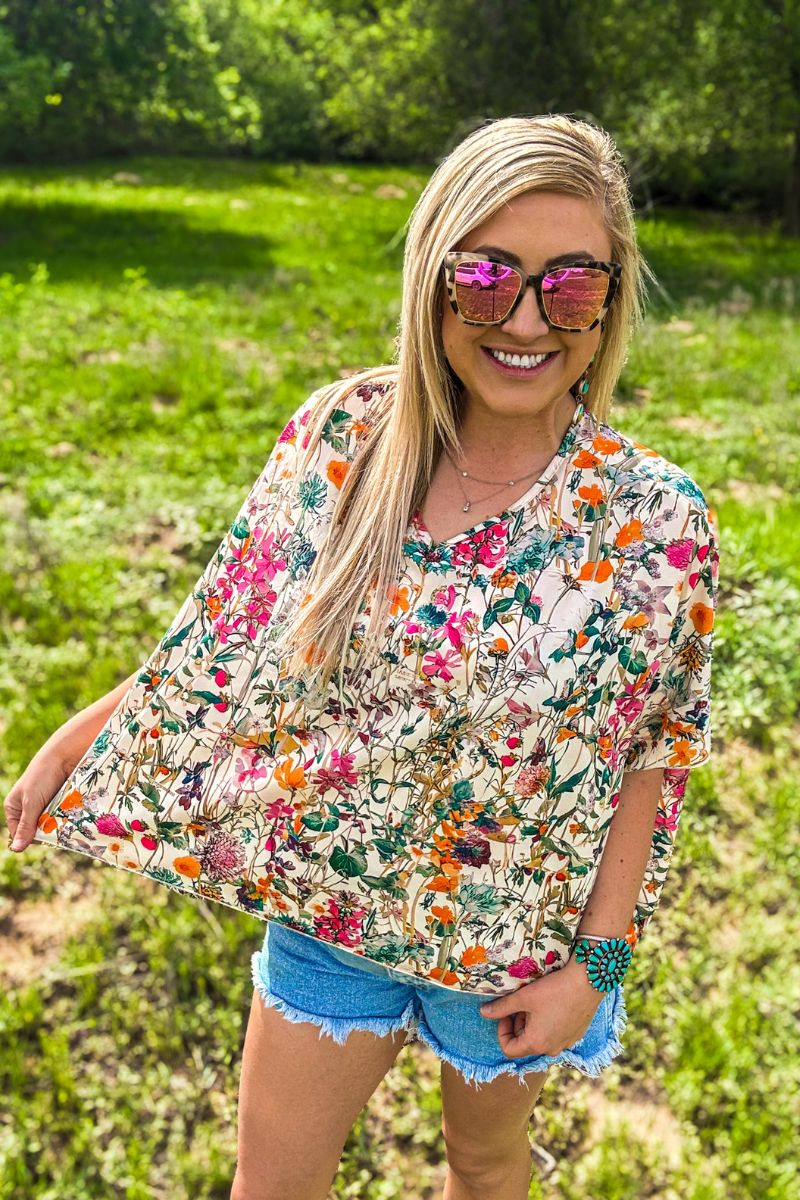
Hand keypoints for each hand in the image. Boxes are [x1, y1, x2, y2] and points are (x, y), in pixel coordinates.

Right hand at [3, 742, 72, 852]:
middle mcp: (27, 809)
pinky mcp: (58, 804)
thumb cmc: (42, 776)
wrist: (64, 756)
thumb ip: (26, 825)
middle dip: (45, 830)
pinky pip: (60, 818)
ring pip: (49, 826)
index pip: (19, 833)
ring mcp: (43, 806)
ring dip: (56, 825)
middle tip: (55, 825)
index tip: (44, 835)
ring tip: (63, 819)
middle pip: (35, 831)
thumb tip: (16, 849)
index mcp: (14, 808)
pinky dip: (64, 818)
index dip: (30, 837)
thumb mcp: (32, 802)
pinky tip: (70, 817)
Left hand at [479, 958, 604, 1058]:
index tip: (505, 1013)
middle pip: (525, 1043)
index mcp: (536, 1043)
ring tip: (536, 1002)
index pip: (509, 1049)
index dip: (502, 1031)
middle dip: (518, 1025)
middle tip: (521, 1004)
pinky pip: (555, 1034)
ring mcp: (566, 1043)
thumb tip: (483, 1012)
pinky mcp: (576, 1035)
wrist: (588, 981)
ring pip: (540, 1038)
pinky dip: (548, 1023)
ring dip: (532, 1023)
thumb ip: (501, 1007)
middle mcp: (552, 1050)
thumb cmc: (554, 989)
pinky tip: (552, 1004)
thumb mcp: (523, 997)